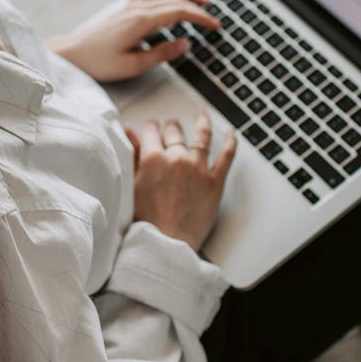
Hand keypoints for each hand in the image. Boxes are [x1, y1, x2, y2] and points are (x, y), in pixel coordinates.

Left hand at [47, 0, 218, 81]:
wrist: (72, 54)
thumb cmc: (99, 62)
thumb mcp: (133, 65)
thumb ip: (162, 54)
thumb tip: (186, 43)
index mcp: (141, 21)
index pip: (179, 12)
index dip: (200, 18)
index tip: (215, 26)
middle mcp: (136, 8)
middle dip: (197, 6)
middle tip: (213, 16)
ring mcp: (129, 6)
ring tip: (199, 0)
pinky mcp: (124, 9)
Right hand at [126, 113, 237, 251]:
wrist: (165, 244)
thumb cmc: (145, 221)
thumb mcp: (132, 185)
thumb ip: (132, 156)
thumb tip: (129, 132)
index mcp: (152, 158)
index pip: (152, 132)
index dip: (151, 128)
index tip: (153, 127)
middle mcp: (176, 158)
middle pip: (175, 133)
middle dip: (172, 127)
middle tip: (171, 125)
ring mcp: (198, 168)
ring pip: (202, 137)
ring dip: (201, 123)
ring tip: (201, 117)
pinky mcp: (215, 182)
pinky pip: (227, 156)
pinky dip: (230, 142)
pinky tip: (231, 134)